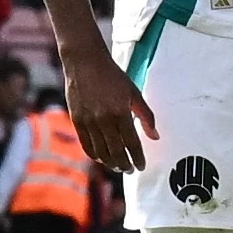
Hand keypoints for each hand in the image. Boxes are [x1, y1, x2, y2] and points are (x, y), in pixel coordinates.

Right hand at [60, 41, 154, 177]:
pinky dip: (95, 155)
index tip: (141, 166)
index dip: (138, 158)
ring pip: (101, 152)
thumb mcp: (134, 93)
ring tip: (118, 166)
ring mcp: (89, 121)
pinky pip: (86, 145)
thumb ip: (146, 116)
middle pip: (116, 152)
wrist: (85, 62)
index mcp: (120, 113)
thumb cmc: (112, 76)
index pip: (132, 144)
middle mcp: (104, 120)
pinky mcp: (77, 120)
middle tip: (130, 170)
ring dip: (111, 163)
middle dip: (125, 165)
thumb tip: (155, 137)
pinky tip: (102, 158)